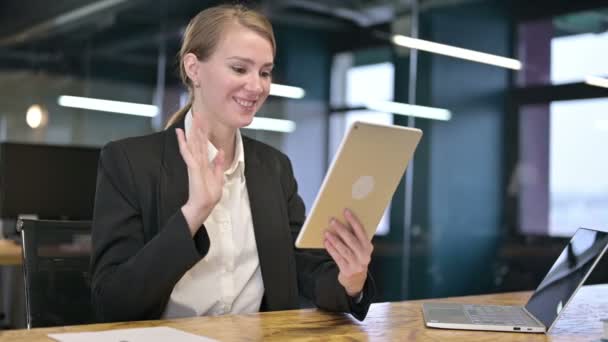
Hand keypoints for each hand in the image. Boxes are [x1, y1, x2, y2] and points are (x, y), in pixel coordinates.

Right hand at [176, 114, 224, 235]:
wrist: (204, 206)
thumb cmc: (209, 194)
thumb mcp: (218, 176)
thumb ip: (219, 163)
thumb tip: (221, 152)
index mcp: (205, 162)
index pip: (204, 144)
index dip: (205, 132)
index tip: (205, 121)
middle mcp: (198, 160)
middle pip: (198, 140)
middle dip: (199, 127)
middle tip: (199, 113)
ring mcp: (194, 163)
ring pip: (193, 143)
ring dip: (192, 130)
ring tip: (192, 118)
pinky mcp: (192, 167)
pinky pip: (187, 153)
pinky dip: (183, 143)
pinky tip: (180, 134)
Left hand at [324, 208, 372, 297]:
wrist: (356, 278)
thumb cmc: (355, 256)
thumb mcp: (359, 248)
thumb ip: (354, 237)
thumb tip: (341, 220)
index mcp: (368, 246)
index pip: (361, 231)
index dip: (353, 220)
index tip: (346, 211)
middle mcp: (364, 255)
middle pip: (352, 240)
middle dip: (341, 229)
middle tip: (332, 220)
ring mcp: (356, 264)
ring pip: (344, 249)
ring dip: (334, 240)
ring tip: (326, 231)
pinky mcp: (347, 270)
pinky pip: (338, 258)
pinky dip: (331, 249)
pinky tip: (326, 242)